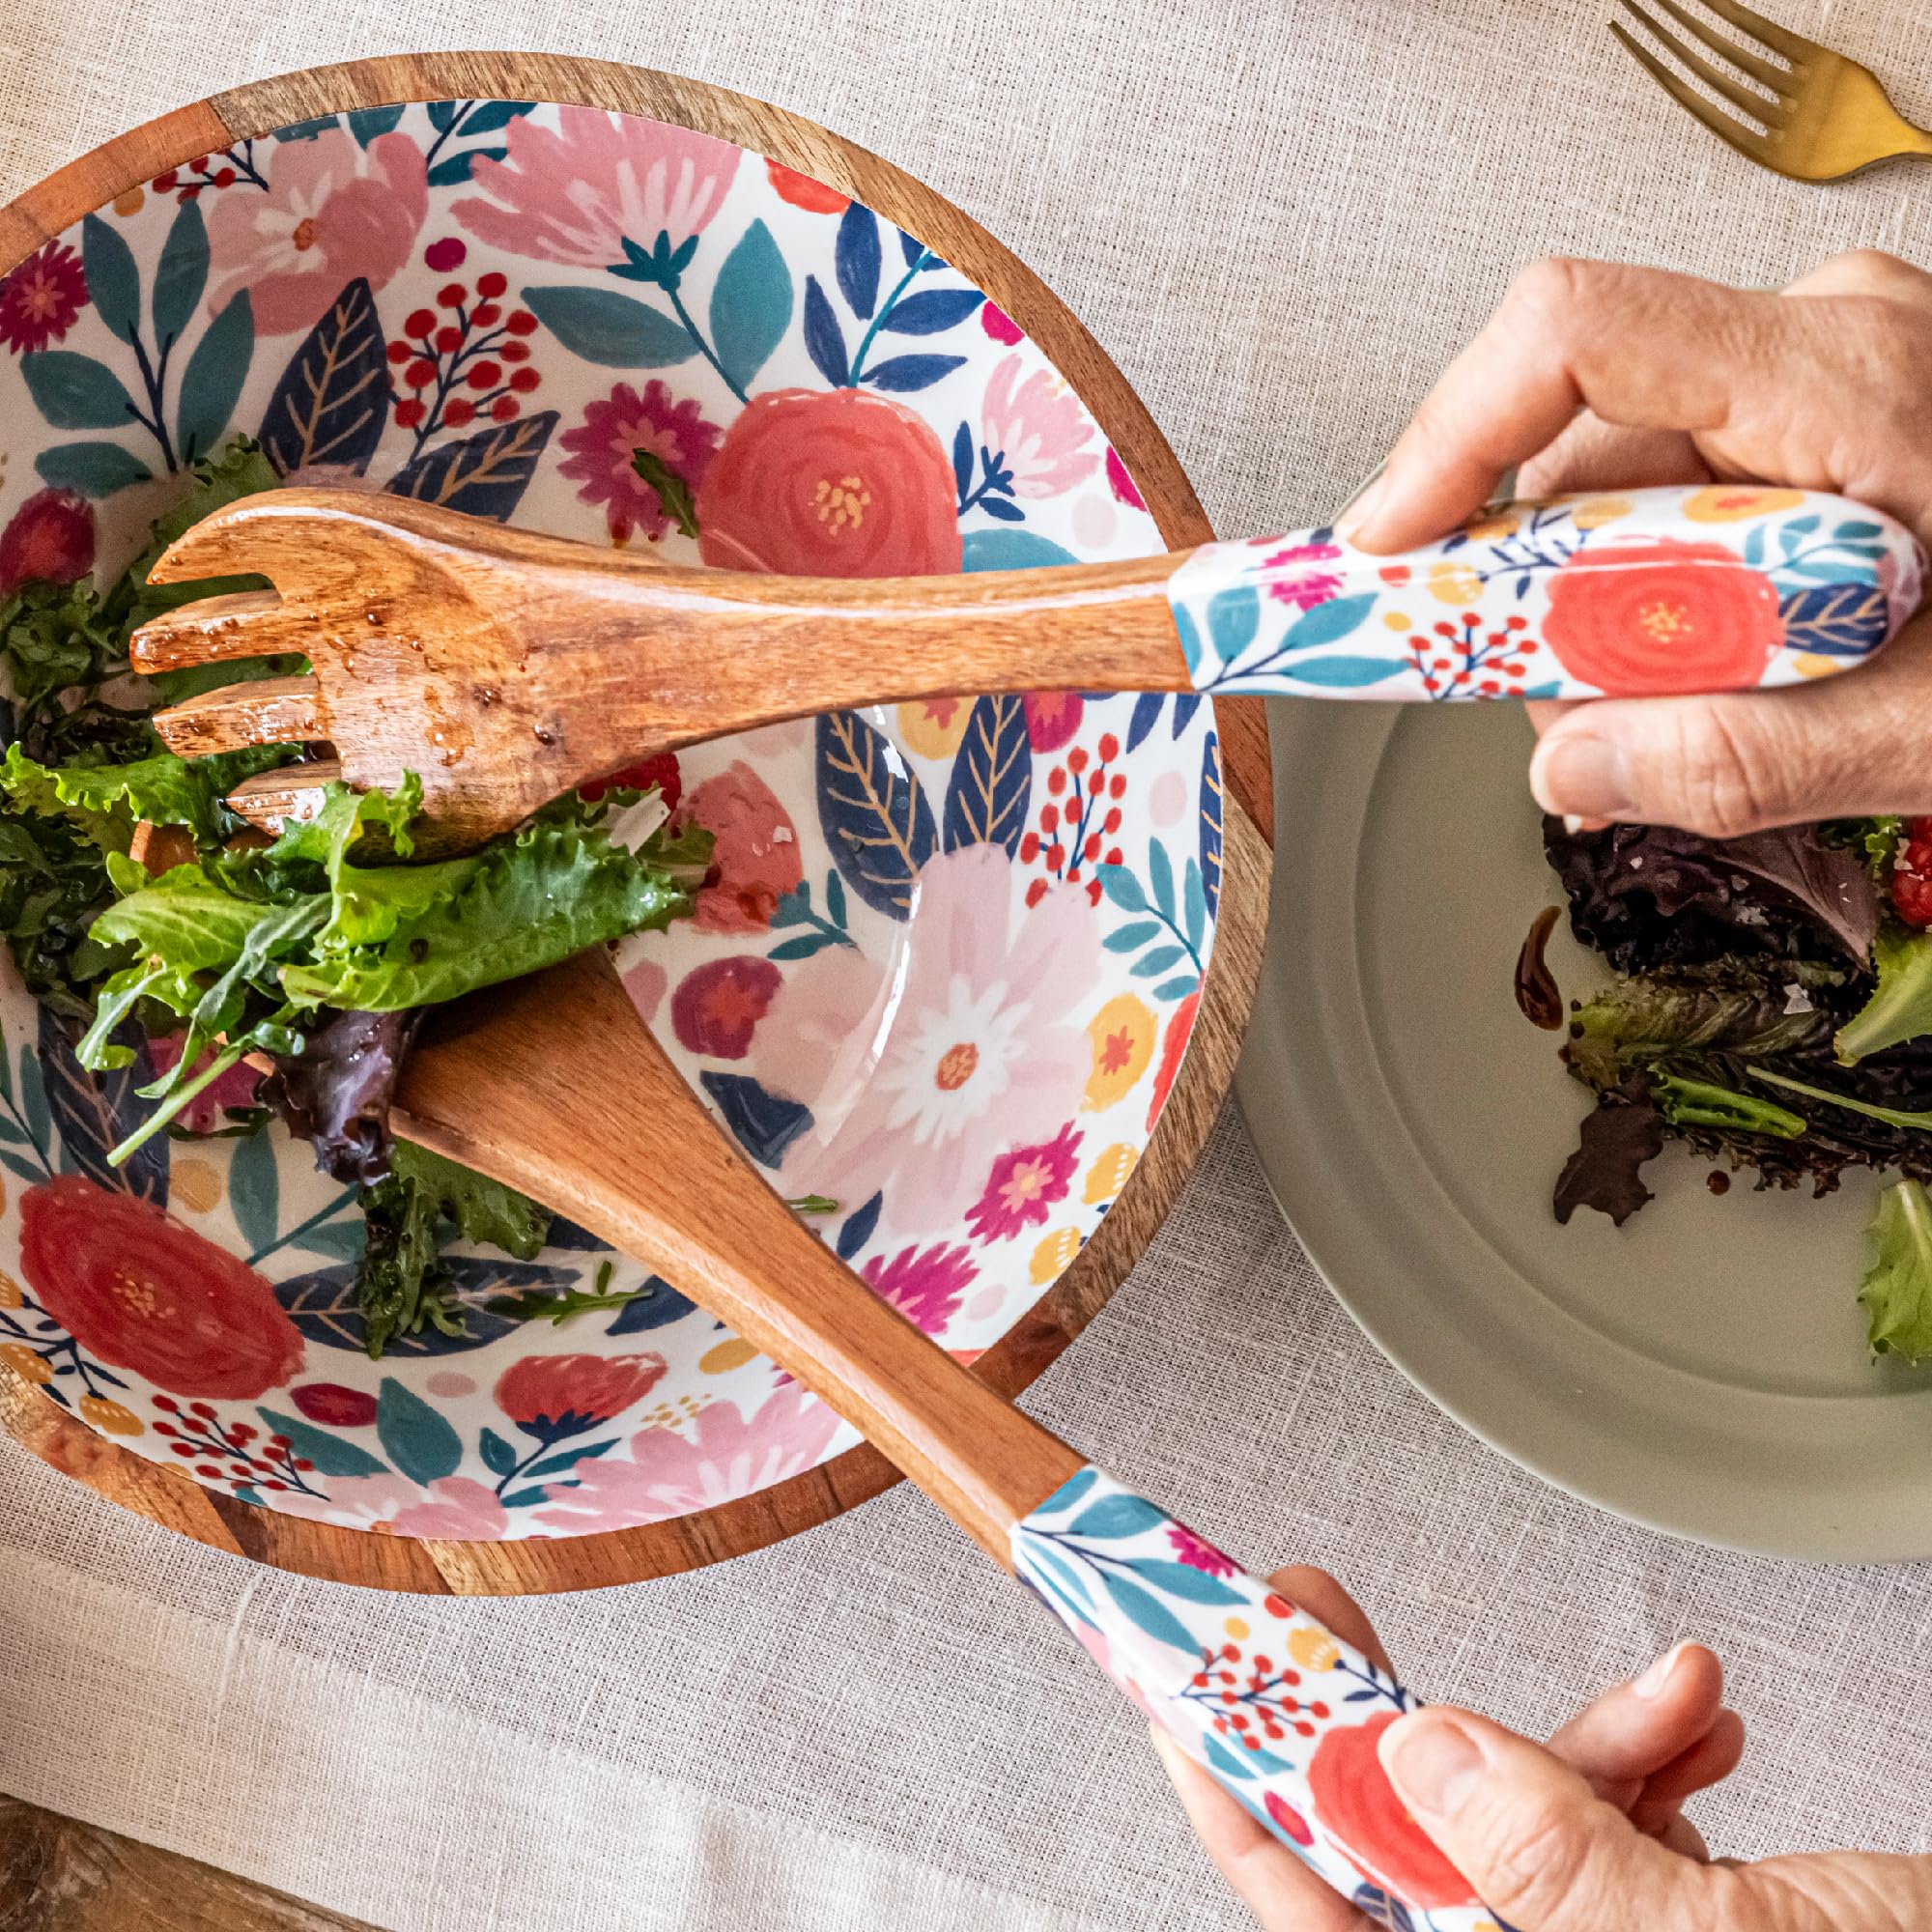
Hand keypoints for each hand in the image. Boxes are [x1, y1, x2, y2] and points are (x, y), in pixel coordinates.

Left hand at [1155, 1566, 1929, 1929]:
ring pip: (1519, 1824)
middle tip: (1319, 1605)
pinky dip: (1651, 1758)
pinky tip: (1699, 1715)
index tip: (1180, 1680)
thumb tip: (1422, 1761)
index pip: (1312, 1910)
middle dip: (1376, 1719)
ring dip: (1576, 1735)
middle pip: (1397, 1849)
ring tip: (1661, 1683)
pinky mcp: (1665, 1926)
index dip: (1232, 1790)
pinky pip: (1616, 1831)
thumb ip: (1547, 1866)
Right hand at [1338, 251, 1931, 834]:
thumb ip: (1742, 759)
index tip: (1390, 550)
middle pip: (1583, 433)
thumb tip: (1570, 766)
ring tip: (1675, 699)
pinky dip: (1655, 587)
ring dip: (1599, 602)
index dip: (1450, 438)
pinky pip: (1676, 483)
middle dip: (1527, 583)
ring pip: (1621, 470)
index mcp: (1851, 381)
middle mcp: (1827, 340)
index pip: (1579, 336)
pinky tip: (1711, 658)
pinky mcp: (1823, 410)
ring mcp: (1827, 366)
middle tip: (1548, 703)